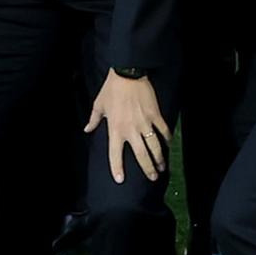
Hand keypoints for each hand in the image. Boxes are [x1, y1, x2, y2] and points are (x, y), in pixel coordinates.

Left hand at [86, 71, 170, 186]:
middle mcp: (131, 130)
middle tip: (152, 177)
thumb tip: (87, 129)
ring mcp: (145, 123)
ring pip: (155, 146)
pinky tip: (169, 145)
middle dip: (148, 169)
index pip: (115, 154)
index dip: (117, 168)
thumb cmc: (111, 90)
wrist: (128, 74)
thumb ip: (94, 120)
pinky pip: (163, 130)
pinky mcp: (155, 115)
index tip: (121, 180)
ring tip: (162, 167)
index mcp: (115, 129)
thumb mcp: (99, 105)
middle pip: (142, 155)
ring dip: (160, 158)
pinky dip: (167, 138)